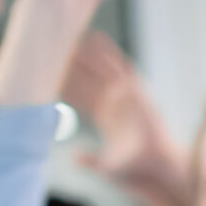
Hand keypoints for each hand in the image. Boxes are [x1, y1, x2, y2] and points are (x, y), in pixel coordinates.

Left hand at [63, 30, 193, 205]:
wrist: (158, 167)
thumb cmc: (135, 168)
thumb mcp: (107, 167)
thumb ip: (91, 161)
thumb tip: (74, 158)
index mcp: (106, 117)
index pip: (81, 97)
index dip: (65, 85)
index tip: (47, 73)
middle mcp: (115, 103)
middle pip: (89, 79)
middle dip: (73, 65)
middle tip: (54, 48)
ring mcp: (126, 96)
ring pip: (102, 70)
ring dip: (88, 54)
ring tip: (72, 36)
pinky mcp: (136, 92)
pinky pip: (121, 68)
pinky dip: (109, 53)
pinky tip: (97, 38)